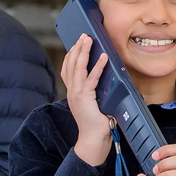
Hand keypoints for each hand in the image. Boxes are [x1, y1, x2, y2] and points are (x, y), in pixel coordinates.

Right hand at [62, 34, 111, 165]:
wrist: (93, 141)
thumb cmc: (97, 125)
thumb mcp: (95, 104)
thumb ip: (97, 92)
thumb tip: (108, 79)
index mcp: (73, 93)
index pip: (68, 70)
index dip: (71, 55)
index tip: (76, 44)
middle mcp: (71, 92)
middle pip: (70, 64)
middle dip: (76, 48)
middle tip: (83, 35)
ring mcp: (76, 94)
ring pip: (77, 68)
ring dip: (83, 52)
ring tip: (88, 39)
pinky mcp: (84, 98)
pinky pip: (91, 78)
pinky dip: (97, 66)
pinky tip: (103, 57)